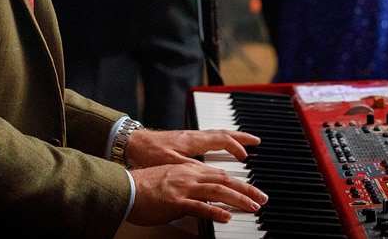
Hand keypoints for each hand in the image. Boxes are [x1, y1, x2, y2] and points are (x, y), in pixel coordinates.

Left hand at [125, 128, 259, 168]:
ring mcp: (190, 136)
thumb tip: (209, 175)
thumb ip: (191, 169)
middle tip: (256, 140)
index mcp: (193, 141)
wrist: (133, 143)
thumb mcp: (171, 164)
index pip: (222, 140)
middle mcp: (194, 136)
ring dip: (232, 137)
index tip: (246, 157)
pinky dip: (220, 140)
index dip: (236, 147)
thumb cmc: (149, 153)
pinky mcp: (184, 139)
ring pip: (216, 133)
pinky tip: (220, 146)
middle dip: (241, 137)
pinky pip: (209, 137)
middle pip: (223, 133)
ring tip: (243, 143)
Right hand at [127, 161, 266, 225]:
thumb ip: (187, 187)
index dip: (238, 182)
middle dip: (246, 189)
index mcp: (188, 170)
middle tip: (262, 198)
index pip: (220, 174)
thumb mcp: (170, 181)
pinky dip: (214, 211)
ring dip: (238, 199)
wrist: (125, 187)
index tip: (252, 190)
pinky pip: (199, 207)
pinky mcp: (175, 202)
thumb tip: (199, 199)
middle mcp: (189, 176)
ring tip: (253, 207)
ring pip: (217, 190)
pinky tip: (226, 217)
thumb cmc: (143, 187)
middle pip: (224, 180)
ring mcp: (183, 188)